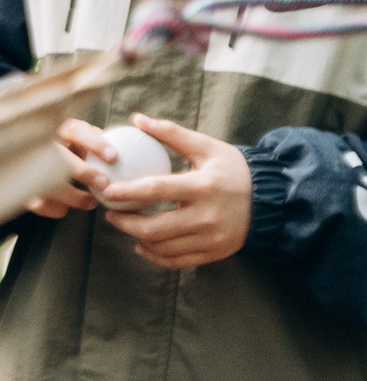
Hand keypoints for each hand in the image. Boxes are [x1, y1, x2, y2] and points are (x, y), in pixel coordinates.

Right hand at [27, 120, 111, 218]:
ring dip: (74, 196)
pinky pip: (39, 203)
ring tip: (91, 201)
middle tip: (103, 183)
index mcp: (54, 129)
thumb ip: (91, 140)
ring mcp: (26, 167)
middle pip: (57, 157)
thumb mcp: (75, 138)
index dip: (94, 142)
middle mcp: (36, 145)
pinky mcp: (21, 189)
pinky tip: (65, 208)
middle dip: (82, 171)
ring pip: (47, 184)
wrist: (20, 162)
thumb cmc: (63, 148)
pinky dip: (56, 208)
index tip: (113, 157)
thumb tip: (125, 143)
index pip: (74, 130)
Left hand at [101, 115, 249, 269]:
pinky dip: (155, 256)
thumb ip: (172, 134)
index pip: (156, 190)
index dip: (127, 192)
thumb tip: (138, 119)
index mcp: (203, 187)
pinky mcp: (216, 253)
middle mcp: (208, 216)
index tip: (106, 191)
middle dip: (125, 222)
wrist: (275, 200)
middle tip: (111, 213)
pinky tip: (143, 244)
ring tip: (125, 225)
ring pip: (163, 247)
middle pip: (154, 228)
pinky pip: (178, 261)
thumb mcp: (208, 148)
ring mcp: (212, 238)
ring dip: (136, 238)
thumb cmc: (235, 170)